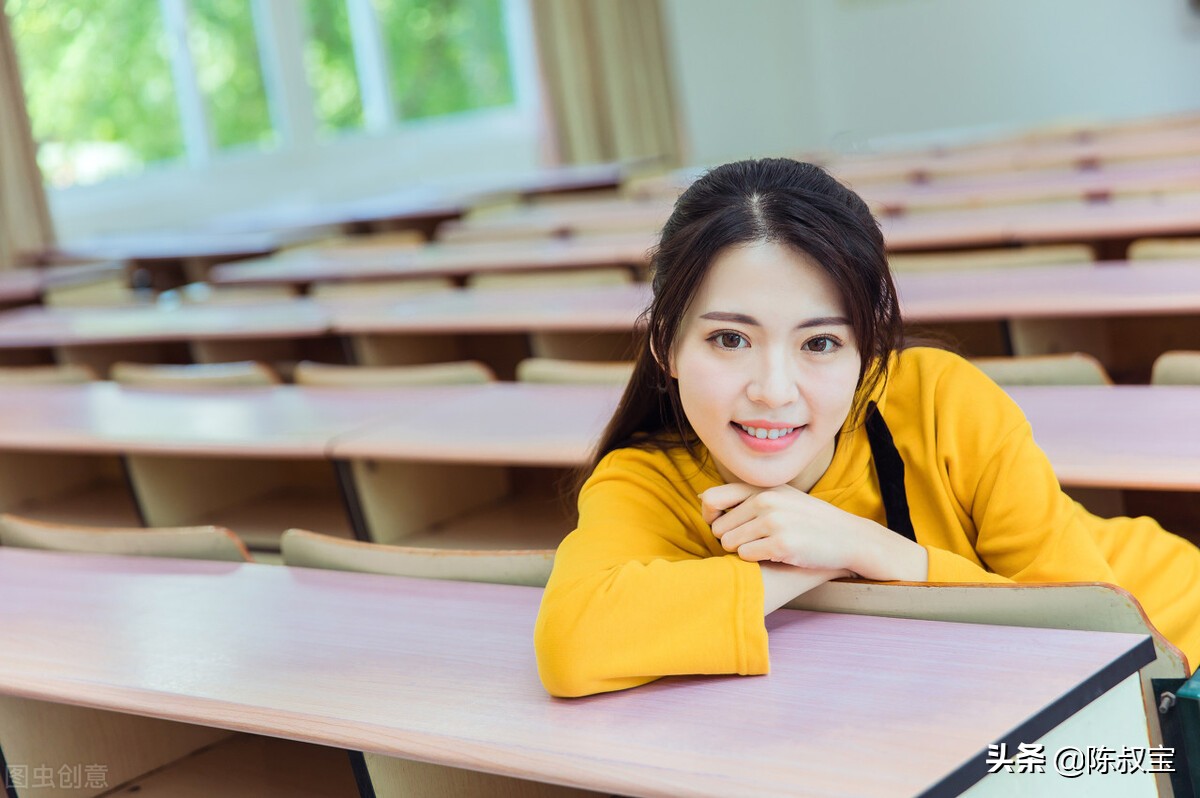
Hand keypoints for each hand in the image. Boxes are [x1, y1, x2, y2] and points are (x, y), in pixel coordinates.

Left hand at [700, 482, 927, 580]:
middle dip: (729, 538)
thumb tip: (701, 497)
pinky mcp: (781, 545)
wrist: (848, 537)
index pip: (711, 498)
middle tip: (753, 541)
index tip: (723, 526)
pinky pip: (745, 556)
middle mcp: (765, 500)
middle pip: (717, 527)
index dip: (710, 517)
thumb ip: (745, 495)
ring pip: (728, 543)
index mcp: (762, 487)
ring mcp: (774, 521)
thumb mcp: (780, 496)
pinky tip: (774, 555)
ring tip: (765, 547)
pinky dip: (755, 560)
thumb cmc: (808, 519)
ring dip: (741, 551)